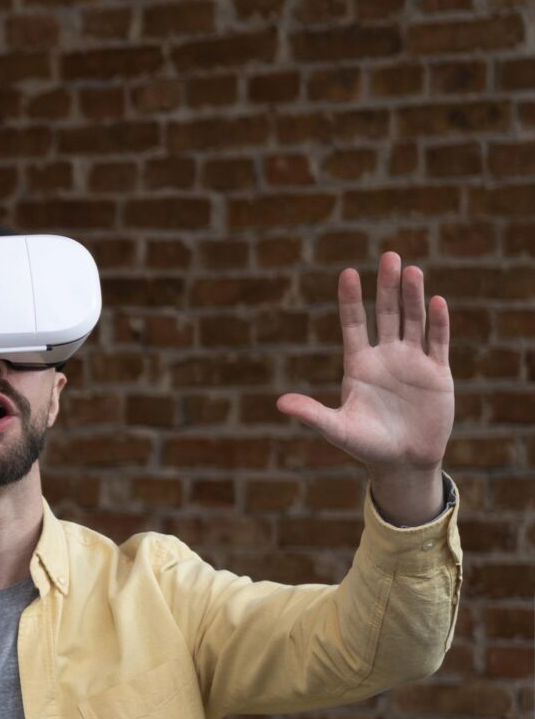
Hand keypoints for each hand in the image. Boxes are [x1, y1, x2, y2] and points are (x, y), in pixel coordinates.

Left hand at [277, 252, 452, 524]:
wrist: (404, 462)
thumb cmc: (367, 446)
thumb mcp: (337, 429)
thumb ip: (312, 414)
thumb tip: (280, 404)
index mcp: (358, 364)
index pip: (353, 323)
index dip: (351, 299)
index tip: (348, 273)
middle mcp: (385, 356)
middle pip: (386, 314)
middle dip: (387, 287)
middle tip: (390, 256)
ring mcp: (412, 362)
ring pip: (413, 321)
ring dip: (413, 297)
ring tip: (412, 270)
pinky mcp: (437, 373)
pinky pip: (438, 342)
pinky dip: (438, 323)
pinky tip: (437, 302)